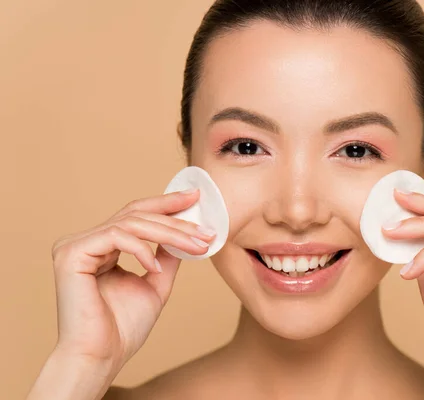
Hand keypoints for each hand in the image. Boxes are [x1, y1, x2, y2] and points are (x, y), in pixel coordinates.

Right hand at [50, 189, 213, 371]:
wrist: (102, 357)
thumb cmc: (124, 327)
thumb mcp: (156, 282)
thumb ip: (166, 256)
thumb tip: (185, 233)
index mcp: (101, 246)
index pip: (136, 215)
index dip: (166, 203)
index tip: (195, 198)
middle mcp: (86, 241)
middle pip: (136, 214)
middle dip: (175, 218)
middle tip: (205, 225)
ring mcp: (75, 245)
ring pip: (131, 223)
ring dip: (170, 232)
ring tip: (196, 245)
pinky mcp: (71, 254)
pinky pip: (115, 237)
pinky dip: (142, 250)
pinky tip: (155, 267)